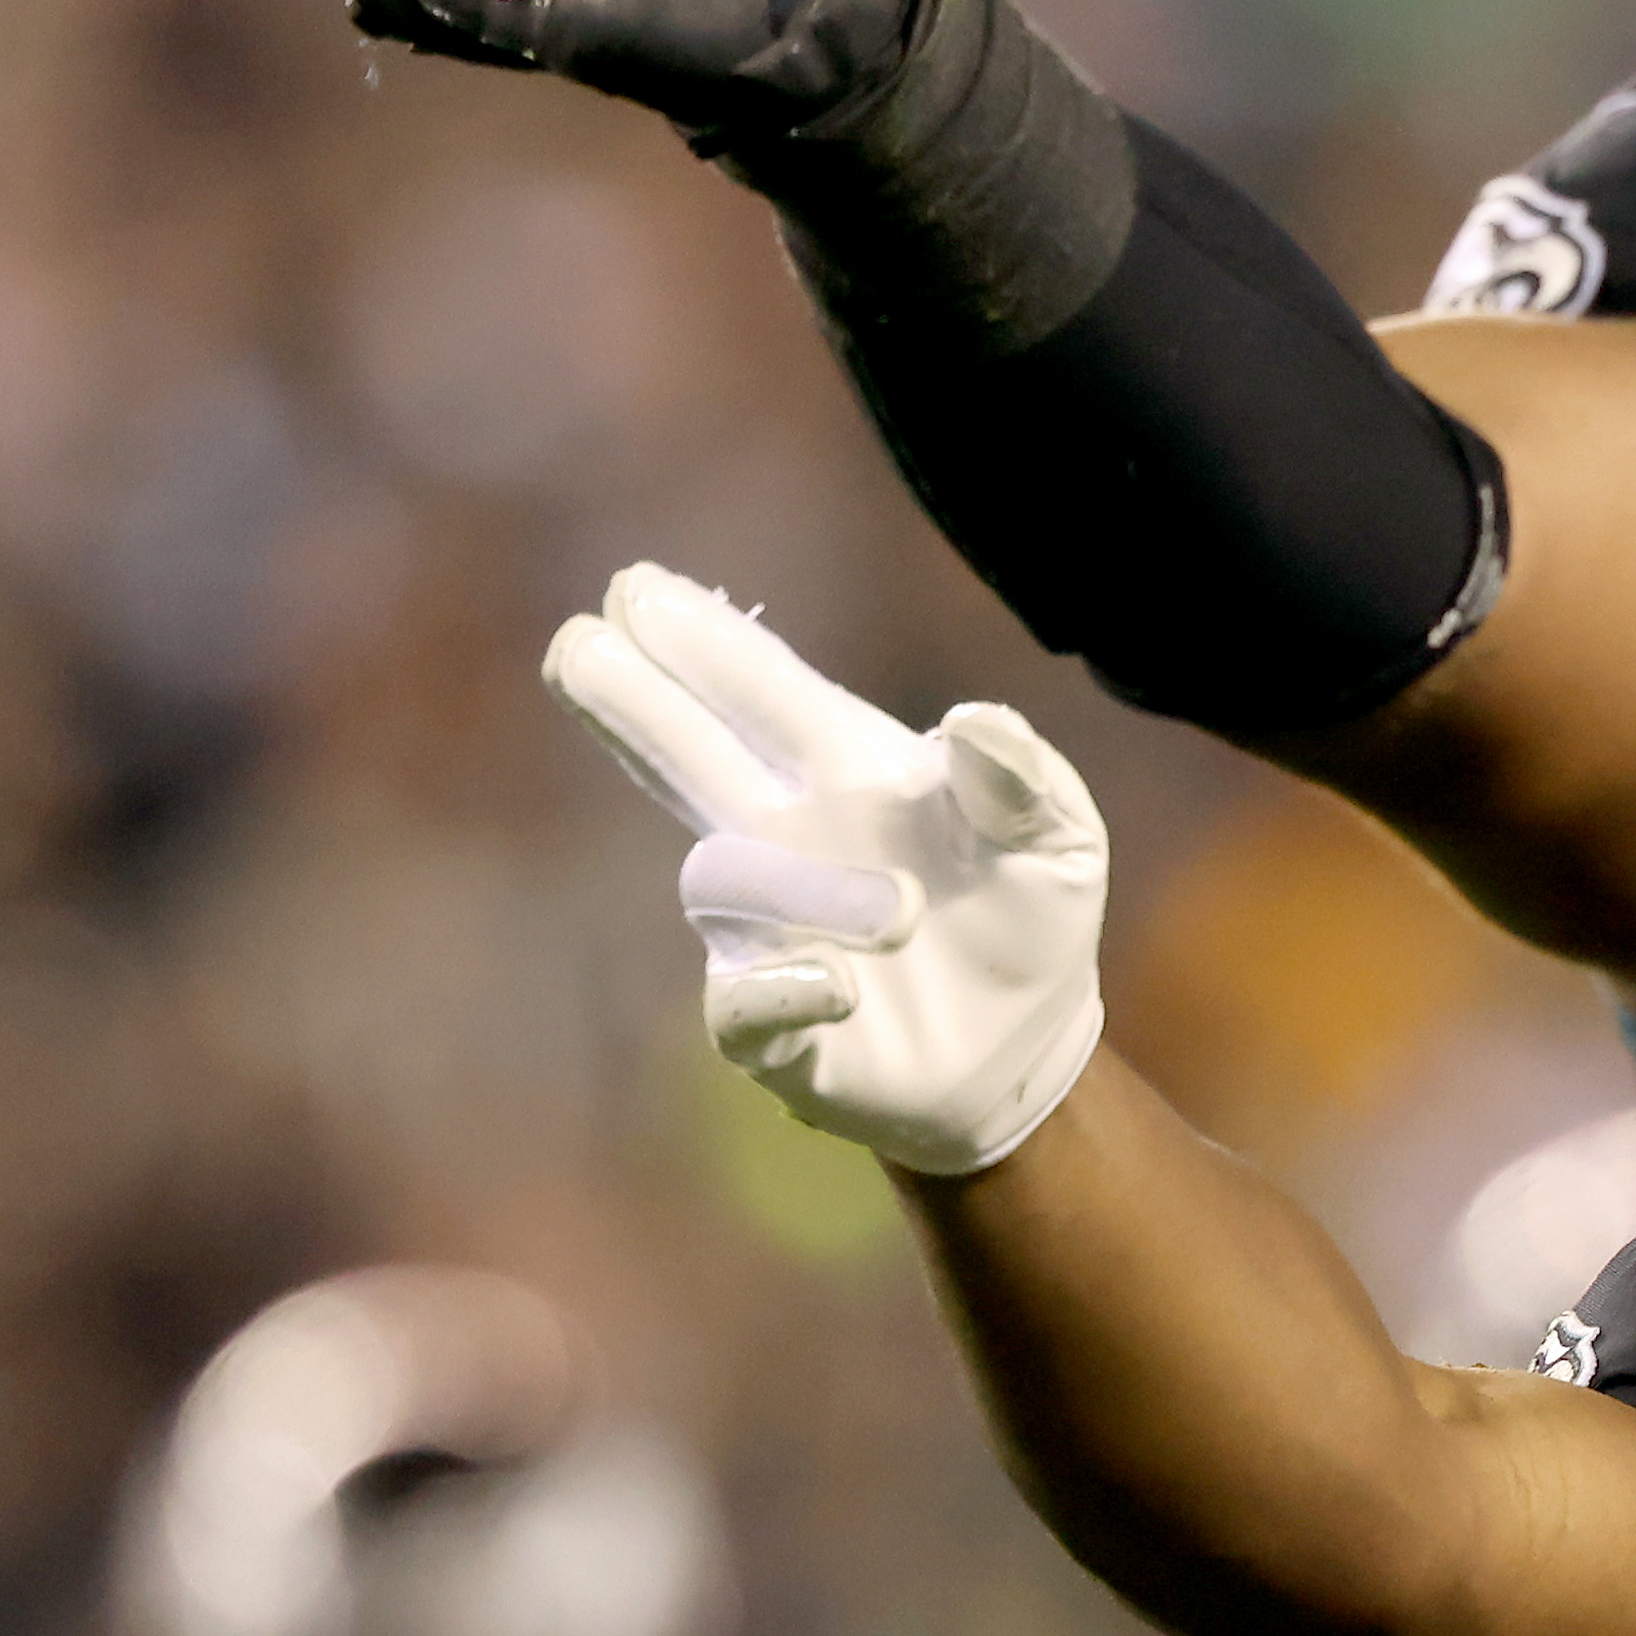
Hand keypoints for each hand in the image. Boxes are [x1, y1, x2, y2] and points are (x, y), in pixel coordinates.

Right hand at [546, 565, 1106, 1173]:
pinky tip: (832, 985)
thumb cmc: (1031, 915)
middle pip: (690, 757)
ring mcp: (773, 929)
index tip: (640, 590)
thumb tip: (973, 722)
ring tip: (905, 917)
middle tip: (576, 645)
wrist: (1028, 1045)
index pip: (765, 695)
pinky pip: (743, 1006)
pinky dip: (779, 990)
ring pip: (725, 883)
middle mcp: (792, 839)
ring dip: (799, 890)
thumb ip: (1024, 777)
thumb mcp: (1060, 838)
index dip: (706, 645)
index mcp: (851, 772)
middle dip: (636, 704)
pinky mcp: (778, 1027)